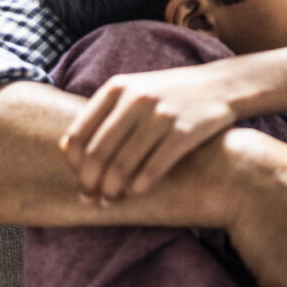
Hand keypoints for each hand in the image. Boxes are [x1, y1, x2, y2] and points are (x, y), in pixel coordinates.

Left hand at [61, 63, 234, 200]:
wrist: (221, 85)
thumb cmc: (171, 92)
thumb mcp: (135, 90)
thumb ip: (102, 113)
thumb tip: (66, 148)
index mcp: (118, 87)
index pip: (79, 135)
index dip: (75, 165)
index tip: (80, 180)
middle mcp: (137, 99)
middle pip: (98, 154)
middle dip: (90, 183)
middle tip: (91, 199)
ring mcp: (162, 115)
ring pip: (123, 165)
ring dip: (112, 190)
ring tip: (111, 201)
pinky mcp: (185, 131)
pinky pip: (153, 169)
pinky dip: (139, 186)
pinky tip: (137, 192)